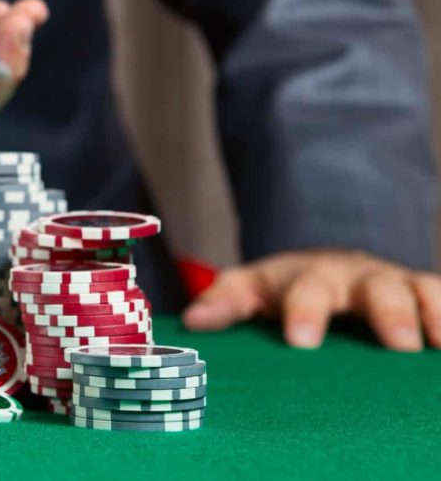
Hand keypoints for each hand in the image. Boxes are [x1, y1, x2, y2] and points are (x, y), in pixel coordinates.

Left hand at [182, 249, 440, 350]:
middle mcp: (355, 276)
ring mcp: (394, 283)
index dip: (304, 313)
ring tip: (439, 345)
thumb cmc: (281, 288)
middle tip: (397, 345)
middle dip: (387, 314)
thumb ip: (224, 302)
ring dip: (434, 314)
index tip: (302, 342)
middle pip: (376, 289)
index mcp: (305, 277)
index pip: (305, 290)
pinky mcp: (422, 293)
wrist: (324, 264)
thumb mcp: (248, 288)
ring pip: (419, 290)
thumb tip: (194, 321)